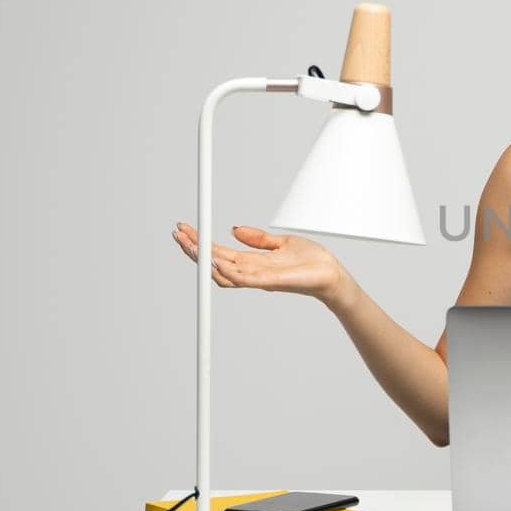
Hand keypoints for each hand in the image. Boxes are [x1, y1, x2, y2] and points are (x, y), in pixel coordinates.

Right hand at [171, 222, 351, 306]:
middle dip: (194, 249)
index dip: (201, 242)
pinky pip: (242, 279)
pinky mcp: (270, 282)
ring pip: (222, 272)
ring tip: (189, 244)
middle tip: (178, 233)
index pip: (219, 252)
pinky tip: (214, 260)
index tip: (186, 228)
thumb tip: (234, 228)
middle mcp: (251, 271)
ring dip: (204, 260)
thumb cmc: (311, 262)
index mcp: (252, 261)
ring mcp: (258, 278)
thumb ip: (258, 238)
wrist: (332, 275)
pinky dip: (226, 271)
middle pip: (213, 262)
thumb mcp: (281, 243)